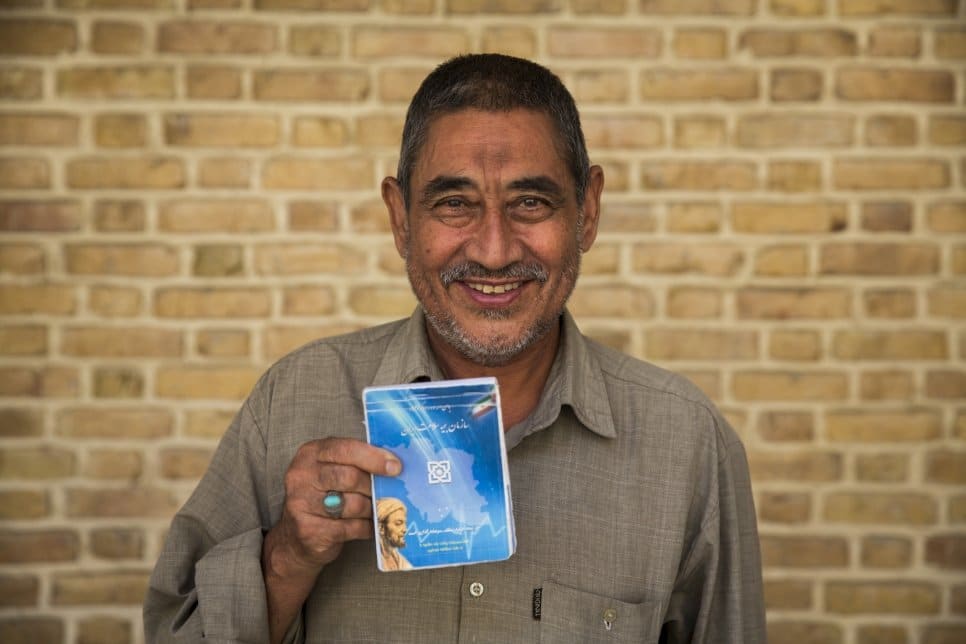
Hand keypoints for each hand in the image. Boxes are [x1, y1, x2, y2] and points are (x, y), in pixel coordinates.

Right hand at [263, 437, 401, 577]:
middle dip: (372, 486)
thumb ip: (356, 463)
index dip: (374, 457)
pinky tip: (367, 526)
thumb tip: (395, 464)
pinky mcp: (308, 531)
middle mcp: (301, 476)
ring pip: (354, 504)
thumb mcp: (333, 471)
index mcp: (310, 454)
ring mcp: (301, 504)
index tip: (396, 467)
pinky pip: (351, 528)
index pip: (346, 449)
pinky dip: (366, 528)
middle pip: (351, 477)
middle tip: (383, 492)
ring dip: (370, 509)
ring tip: (372, 510)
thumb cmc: (323, 498)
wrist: (295, 538)